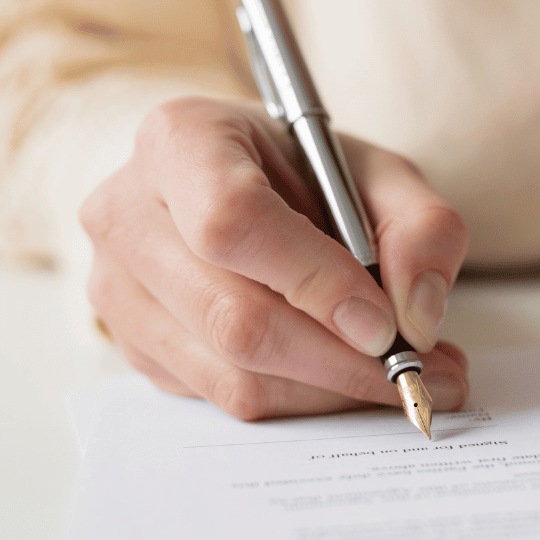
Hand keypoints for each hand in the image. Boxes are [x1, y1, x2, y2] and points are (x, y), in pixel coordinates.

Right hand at [81, 96, 469, 419]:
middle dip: (340, 360)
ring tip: (403, 376)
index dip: (314, 281)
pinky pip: (223, 398)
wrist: (238, 184)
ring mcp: (118, 288)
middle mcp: (127, 214)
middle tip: (420, 371)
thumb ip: (421, 227)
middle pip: (232, 316)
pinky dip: (303, 400)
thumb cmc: (305, 172)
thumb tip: (416, 317)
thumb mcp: (379, 172)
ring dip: (330, 391)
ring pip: (230, 374)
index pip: (233, 221)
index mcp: (181, 139)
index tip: (385, 324)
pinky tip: (349, 376)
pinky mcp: (135, 348)